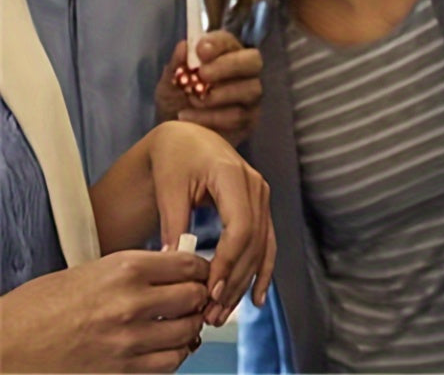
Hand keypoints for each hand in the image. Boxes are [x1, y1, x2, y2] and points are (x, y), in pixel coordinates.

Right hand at [0, 250, 207, 372]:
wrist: (8, 344)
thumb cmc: (43, 304)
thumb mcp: (96, 269)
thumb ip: (139, 269)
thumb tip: (175, 269)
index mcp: (127, 269)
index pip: (190, 264)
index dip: (202, 269)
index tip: (201, 273)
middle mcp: (132, 303)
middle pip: (195, 297)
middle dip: (200, 298)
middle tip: (195, 299)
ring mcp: (127, 341)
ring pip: (187, 333)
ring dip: (190, 328)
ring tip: (183, 324)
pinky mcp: (119, 372)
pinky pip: (167, 364)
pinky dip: (175, 356)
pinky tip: (167, 348)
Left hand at [147, 121, 275, 324]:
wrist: (187, 139)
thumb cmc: (175, 158)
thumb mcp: (169, 188)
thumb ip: (174, 223)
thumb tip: (173, 262)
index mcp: (232, 175)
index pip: (240, 227)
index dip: (228, 262)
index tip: (209, 291)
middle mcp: (254, 185)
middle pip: (253, 241)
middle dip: (235, 280)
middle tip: (212, 313)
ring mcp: (261, 195)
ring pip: (261, 245)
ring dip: (245, 282)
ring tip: (223, 312)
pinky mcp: (259, 205)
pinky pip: (265, 241)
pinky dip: (262, 270)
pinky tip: (256, 296)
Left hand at [156, 33, 262, 144]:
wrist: (175, 138)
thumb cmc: (175, 103)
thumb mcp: (169, 84)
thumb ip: (176, 65)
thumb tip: (183, 46)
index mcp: (225, 56)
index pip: (229, 41)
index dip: (218, 43)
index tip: (201, 50)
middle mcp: (244, 73)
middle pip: (253, 60)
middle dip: (229, 65)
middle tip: (203, 74)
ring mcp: (249, 97)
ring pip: (250, 89)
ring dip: (219, 94)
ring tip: (193, 101)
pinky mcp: (249, 120)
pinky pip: (238, 115)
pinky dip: (212, 117)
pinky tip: (190, 118)